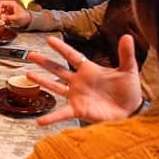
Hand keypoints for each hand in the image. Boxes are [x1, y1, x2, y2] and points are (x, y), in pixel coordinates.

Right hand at [0, 0, 30, 27]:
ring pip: (0, 13)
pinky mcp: (7, 15)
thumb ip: (9, 17)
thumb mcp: (17, 17)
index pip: (1, 3)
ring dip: (1, 18)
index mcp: (11, 4)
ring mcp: (7, 11)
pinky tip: (7, 23)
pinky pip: (2, 17)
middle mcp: (8, 6)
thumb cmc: (24, 16)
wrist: (27, 20)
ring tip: (4, 22)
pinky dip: (3, 20)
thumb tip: (2, 17)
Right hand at [27, 35, 142, 126]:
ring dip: (42, 81)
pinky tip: (40, 122)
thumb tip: (127, 36)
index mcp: (89, 70)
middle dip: (44, 62)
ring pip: (55, 86)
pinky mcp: (78, 110)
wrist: (131, 110)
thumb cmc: (129, 90)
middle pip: (58, 69)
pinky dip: (51, 118)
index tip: (49, 40)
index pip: (72, 56)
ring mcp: (76, 96)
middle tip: (30, 55)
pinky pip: (62, 114)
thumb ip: (126, 54)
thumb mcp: (128, 70)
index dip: (61, 48)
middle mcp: (79, 82)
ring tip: (28, 74)